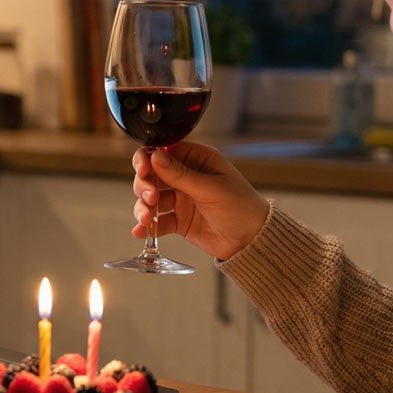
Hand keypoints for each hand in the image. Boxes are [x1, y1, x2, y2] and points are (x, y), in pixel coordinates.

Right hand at [131, 142, 270, 260]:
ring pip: (150, 198)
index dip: (148, 159)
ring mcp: (180, 199)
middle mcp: (185, 176)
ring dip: (143, 207)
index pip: (163, 151)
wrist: (252, 241)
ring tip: (147, 219)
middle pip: (151, 175)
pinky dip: (147, 226)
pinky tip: (141, 232)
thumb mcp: (211, 188)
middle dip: (144, 186)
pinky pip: (157, 220)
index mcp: (197, 159)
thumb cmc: (242, 207)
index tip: (143, 170)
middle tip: (150, 198)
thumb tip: (155, 155)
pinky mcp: (178, 220)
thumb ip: (181, 174)